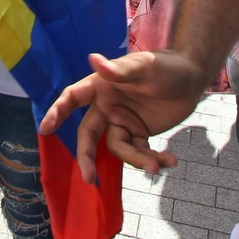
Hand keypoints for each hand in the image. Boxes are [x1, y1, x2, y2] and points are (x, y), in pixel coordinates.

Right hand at [38, 50, 209, 182]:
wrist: (193, 78)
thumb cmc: (166, 66)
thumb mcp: (145, 67)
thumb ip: (120, 70)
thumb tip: (93, 60)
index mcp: (102, 85)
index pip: (73, 97)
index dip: (58, 111)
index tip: (45, 129)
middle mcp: (108, 106)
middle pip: (89, 134)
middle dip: (87, 156)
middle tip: (89, 179)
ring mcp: (123, 122)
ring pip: (118, 148)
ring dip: (136, 159)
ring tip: (157, 165)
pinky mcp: (139, 134)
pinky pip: (139, 152)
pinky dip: (153, 160)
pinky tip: (169, 161)